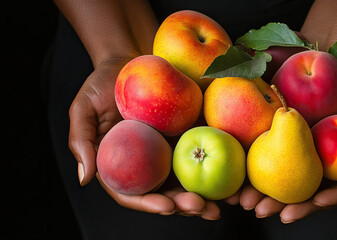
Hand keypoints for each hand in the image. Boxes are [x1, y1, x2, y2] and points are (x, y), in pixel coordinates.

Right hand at [68, 56, 220, 219]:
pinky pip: (206, 154)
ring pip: (188, 181)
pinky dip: (219, 168)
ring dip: (205, 196)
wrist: (133, 58)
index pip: (135, 193)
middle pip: (166, 193)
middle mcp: (148, 163)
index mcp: (123, 164)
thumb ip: (82, 142)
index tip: (167, 206)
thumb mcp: (84, 108)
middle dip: (184, 205)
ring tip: (219, 205)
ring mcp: (171, 151)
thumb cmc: (103, 82)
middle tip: (202, 208)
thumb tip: (85, 180)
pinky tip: (232, 179)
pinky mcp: (191, 135)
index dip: (150, 204)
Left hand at [239, 69, 336, 222]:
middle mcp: (325, 163)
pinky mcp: (282, 138)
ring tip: (246, 202)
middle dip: (288, 206)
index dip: (332, 199)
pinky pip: (267, 157)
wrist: (334, 58)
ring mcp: (302, 152)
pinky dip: (252, 170)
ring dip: (265, 194)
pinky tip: (237, 179)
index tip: (317, 201)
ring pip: (285, 181)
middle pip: (309, 192)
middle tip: (267, 212)